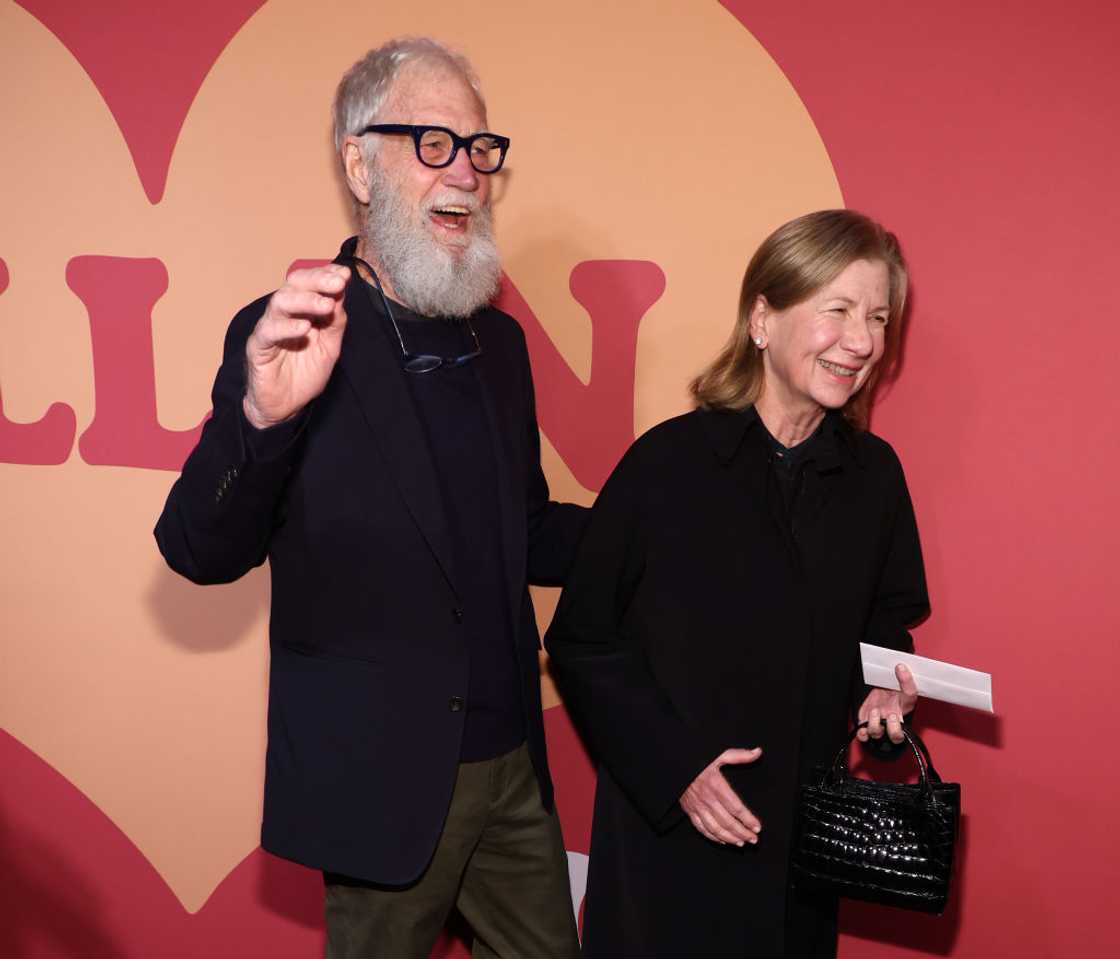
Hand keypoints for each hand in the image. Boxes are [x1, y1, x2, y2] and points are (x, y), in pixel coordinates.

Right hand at [243, 264, 349, 428]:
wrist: (285, 406)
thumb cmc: (304, 374)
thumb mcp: (329, 347)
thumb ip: (335, 322)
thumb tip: (342, 294)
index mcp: (300, 311)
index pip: (309, 283)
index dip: (325, 275)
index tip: (344, 274)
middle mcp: (283, 315)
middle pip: (293, 285)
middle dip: (317, 280)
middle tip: (337, 283)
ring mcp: (269, 329)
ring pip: (280, 303)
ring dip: (305, 300)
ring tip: (326, 305)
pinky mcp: (258, 347)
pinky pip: (268, 332)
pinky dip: (287, 328)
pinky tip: (305, 328)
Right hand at [679, 747, 762, 845]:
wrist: (674, 762)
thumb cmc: (697, 758)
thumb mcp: (718, 754)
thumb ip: (739, 756)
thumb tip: (758, 752)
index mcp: (716, 785)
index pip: (736, 807)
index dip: (748, 819)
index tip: (758, 827)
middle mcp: (707, 799)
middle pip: (728, 821)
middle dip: (742, 833)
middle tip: (754, 839)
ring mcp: (697, 807)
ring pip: (715, 828)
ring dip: (729, 838)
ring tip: (741, 843)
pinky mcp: (689, 810)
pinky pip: (701, 828)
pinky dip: (712, 837)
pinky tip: (722, 841)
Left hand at [857, 663, 918, 744]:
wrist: (883, 693)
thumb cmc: (894, 692)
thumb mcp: (900, 685)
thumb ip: (902, 678)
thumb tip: (900, 666)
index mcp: (904, 709)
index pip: (910, 702)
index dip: (906, 696)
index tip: (897, 698)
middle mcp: (892, 721)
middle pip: (896, 736)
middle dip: (893, 728)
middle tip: (890, 715)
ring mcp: (878, 724)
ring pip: (876, 734)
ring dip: (874, 725)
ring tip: (875, 712)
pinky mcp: (865, 724)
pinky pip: (863, 736)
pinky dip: (862, 734)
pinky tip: (862, 728)